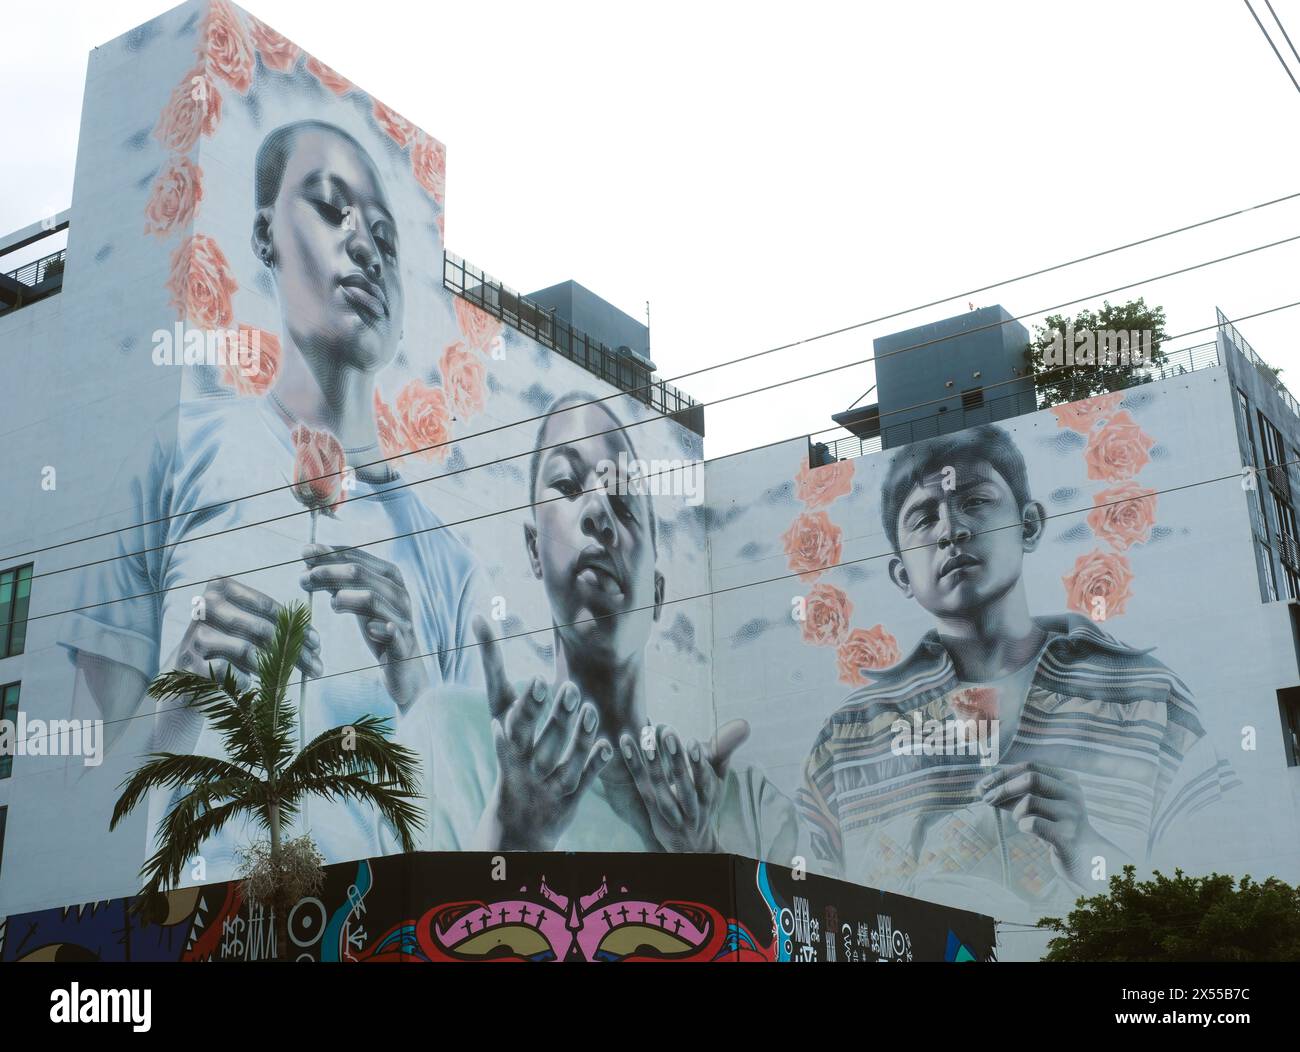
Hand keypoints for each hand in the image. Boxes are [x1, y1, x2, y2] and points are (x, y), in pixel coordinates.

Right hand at [176, 578, 322, 682]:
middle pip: (262, 629)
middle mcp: (205, 606)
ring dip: (272, 667)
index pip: (267, 606)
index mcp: (220, 587)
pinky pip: (228, 672)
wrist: (185, 675)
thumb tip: (313, 640)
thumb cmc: (226, 648)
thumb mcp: (246, 629)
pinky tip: (247, 684)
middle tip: (315, 666)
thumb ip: (274, 625)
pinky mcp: (188, 664)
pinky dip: (244, 681)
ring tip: (285, 676)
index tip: (316, 644)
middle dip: (294, 650)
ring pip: (247, 651)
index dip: (296, 626)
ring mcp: (194, 635)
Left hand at [300, 543, 425, 707]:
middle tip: (303, 578)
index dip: (329, 554)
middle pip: (359, 573)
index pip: (356, 556)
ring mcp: (402, 617)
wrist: (404, 668)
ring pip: (372, 599)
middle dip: (328, 572)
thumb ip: (338, 580)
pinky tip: (369, 629)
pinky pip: (392, 632)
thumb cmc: (378, 628)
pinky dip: (379, 628)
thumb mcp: (358, 600)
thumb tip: (309, 556)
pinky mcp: (403, 644)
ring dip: (345, 598)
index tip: (303, 553)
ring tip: (330, 604)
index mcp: (389, 577)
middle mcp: (398, 592)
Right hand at [471, 616, 611, 850]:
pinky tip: (608, 745)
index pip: (513, 718)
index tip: (539, 679)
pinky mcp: (567, 799)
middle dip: (552, 716)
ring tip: (589, 710)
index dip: (527, 703)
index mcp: (505, 737)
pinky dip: (595, 764)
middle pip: (535, 740)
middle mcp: (522, 761)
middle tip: (570, 688)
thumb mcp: (499, 709)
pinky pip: (584, 781)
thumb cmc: (509, 745)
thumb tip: (479, 616)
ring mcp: (545, 782)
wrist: (515, 818)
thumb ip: (492, 665)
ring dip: (578, 735)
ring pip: (564, 759)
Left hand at [620, 719, 749, 852]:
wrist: (691, 846)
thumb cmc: (703, 803)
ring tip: (646, 739)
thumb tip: (743, 724)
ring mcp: (670, 813)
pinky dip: (634, 764)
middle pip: (684, 786)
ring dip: (653, 763)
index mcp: (709, 798)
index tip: (693, 743)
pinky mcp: (651, 811)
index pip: (705, 782)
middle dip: (676, 760)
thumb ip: (724, 751)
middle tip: (667, 732)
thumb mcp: (717, 780)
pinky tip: (626, 743)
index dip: (700, 764)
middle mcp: (691, 809)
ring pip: (661, 789)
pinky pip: (641, 786)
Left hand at [979, 761, 1118, 889]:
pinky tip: (1028, 831)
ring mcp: (1072, 814)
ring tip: (1021, 821)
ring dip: (1015, 812)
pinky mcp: (1067, 836)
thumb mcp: (1041, 805)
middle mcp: (1072, 793)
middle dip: (1003, 788)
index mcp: (1067, 780)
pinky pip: (1031, 823)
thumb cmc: (1057, 827)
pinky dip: (1022, 826)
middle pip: (1030, 778)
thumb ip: (1017, 794)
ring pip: (1029, 801)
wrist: (1087, 857)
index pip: (1030, 766)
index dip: (1003, 773)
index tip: (983, 785)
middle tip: (986, 799)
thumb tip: (982, 787)